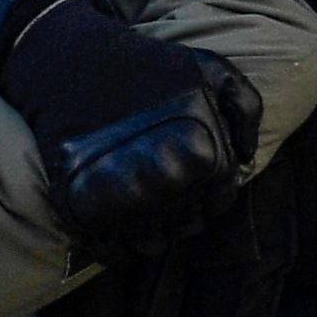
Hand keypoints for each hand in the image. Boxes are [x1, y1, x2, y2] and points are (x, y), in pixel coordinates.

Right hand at [0, 0, 260, 253]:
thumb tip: (247, 158)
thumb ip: (246, 108)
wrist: (70, 62)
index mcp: (198, 156)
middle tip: (168, 184)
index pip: (220, 201)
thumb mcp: (211, 68)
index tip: (196, 176)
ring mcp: (120, 201)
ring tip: (145, 201)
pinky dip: (119, 249)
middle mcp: (162, 184)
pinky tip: (120, 224)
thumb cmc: (147, 66)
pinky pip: (113, 254)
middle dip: (184, 210)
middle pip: (188, 226)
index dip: (212, 192)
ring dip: (153, 231)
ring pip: (152, 245)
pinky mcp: (83, 212)